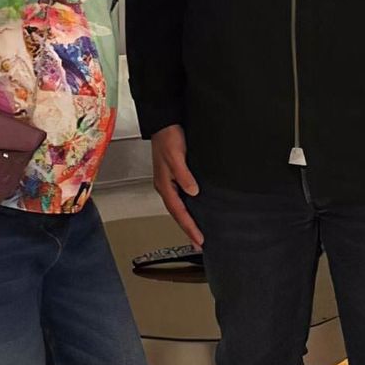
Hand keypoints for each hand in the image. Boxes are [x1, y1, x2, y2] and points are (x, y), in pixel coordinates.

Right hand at [150, 125, 202, 248]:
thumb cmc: (168, 137)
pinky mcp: (175, 175)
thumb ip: (184, 175)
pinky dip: (189, 207)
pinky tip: (196, 208)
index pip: (178, 212)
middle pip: (178, 213)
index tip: (199, 240)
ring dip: (188, 220)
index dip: (189, 227)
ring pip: (179, 206)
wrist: (164, 121)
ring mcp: (169, 181)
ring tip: (198, 232)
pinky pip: (182, 197)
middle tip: (200, 243)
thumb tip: (193, 192)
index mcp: (164, 185)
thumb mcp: (176, 156)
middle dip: (188, 229)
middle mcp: (165, 186)